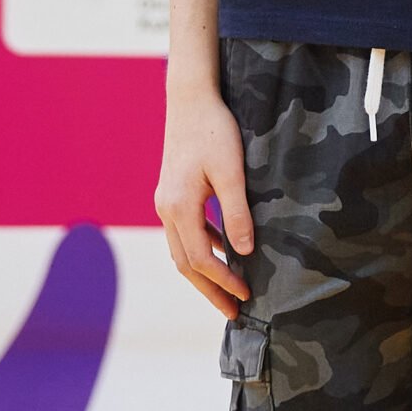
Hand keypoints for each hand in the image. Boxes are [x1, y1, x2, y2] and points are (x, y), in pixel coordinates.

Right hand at [155, 85, 254, 316]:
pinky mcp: (172, 193)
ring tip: (228, 289)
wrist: (190, 98)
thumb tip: (245, 251)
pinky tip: (223, 249)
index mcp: (179, 207)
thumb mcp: (231, 170)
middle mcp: (166, 209)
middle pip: (186, 263)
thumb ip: (236, 211)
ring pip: (183, 250)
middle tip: (233, 312)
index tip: (246, 295)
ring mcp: (166, 202)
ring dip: (204, 272)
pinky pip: (185, 231)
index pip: (201, 259)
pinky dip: (202, 247)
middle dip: (210, 289)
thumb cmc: (214, 129)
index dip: (223, 280)